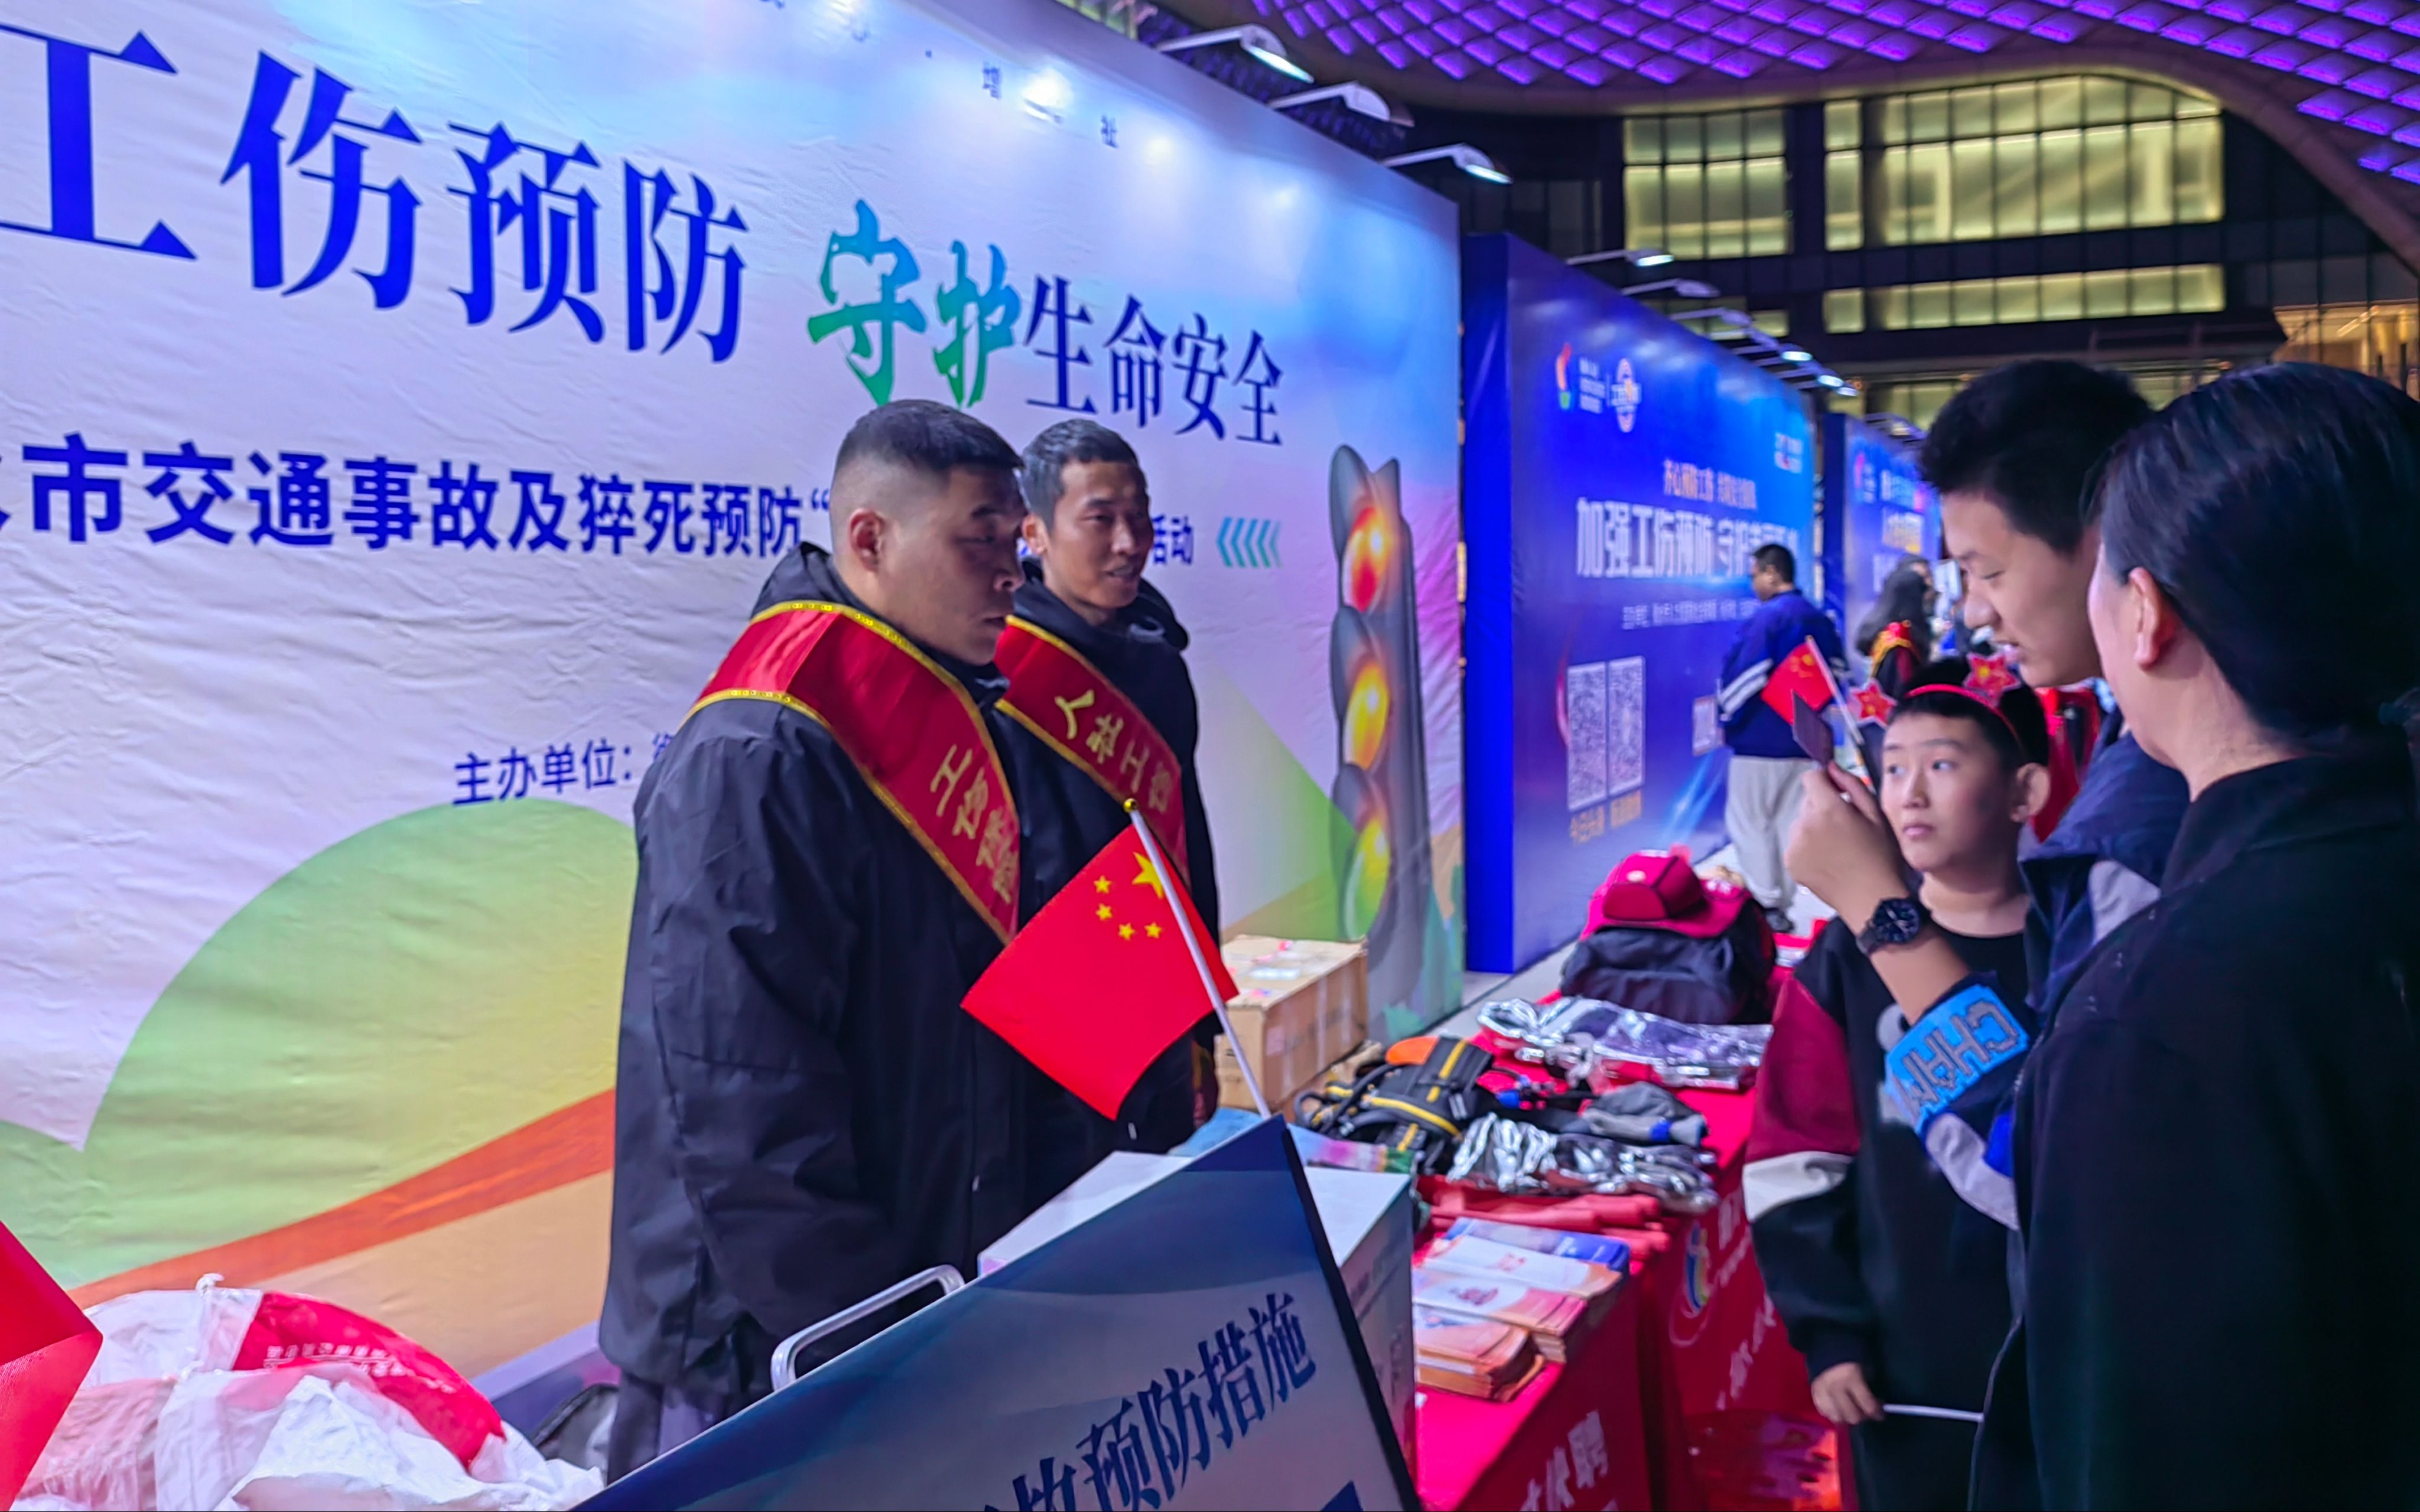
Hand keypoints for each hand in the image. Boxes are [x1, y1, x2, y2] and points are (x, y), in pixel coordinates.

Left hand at [1785, 766, 1909, 932]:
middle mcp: (1804, 825)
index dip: (1825, 780)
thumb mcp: (1876, 814)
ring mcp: (1794, 845)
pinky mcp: (1791, 862)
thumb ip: (1852, 785)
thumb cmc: (1881, 855)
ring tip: (1838, 846)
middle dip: (1823, 806)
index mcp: (1827, 810)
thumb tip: (1831, 766)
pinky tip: (1828, 859)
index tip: (1838, 792)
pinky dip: (1808, 845)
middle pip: (1807, 801)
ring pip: (1801, 822)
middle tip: (1846, 826)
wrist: (1871, 899)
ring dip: (1814, 826)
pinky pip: (1797, 842)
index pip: (1811, 777)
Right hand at [1810, 1361, 1882, 1426]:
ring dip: (1847, 1418)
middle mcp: (1836, 1388)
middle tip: (1866, 1411)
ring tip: (1852, 1411)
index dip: (1877, 1413)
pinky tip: (1839, 1409)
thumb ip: (1869, 1388)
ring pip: (1837, 1418)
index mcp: (1851, 1378)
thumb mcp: (1865, 1368)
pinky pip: (1824, 1413)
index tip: (1881, 1414)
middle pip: (1852, 1416)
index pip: (1868, 1406)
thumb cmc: (1851, 1356)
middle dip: (1862, 1416)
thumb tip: (1876, 1405)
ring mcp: (1823, 1393)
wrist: (1825, 1346)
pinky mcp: (1814, 1394)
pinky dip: (1834, 1414)